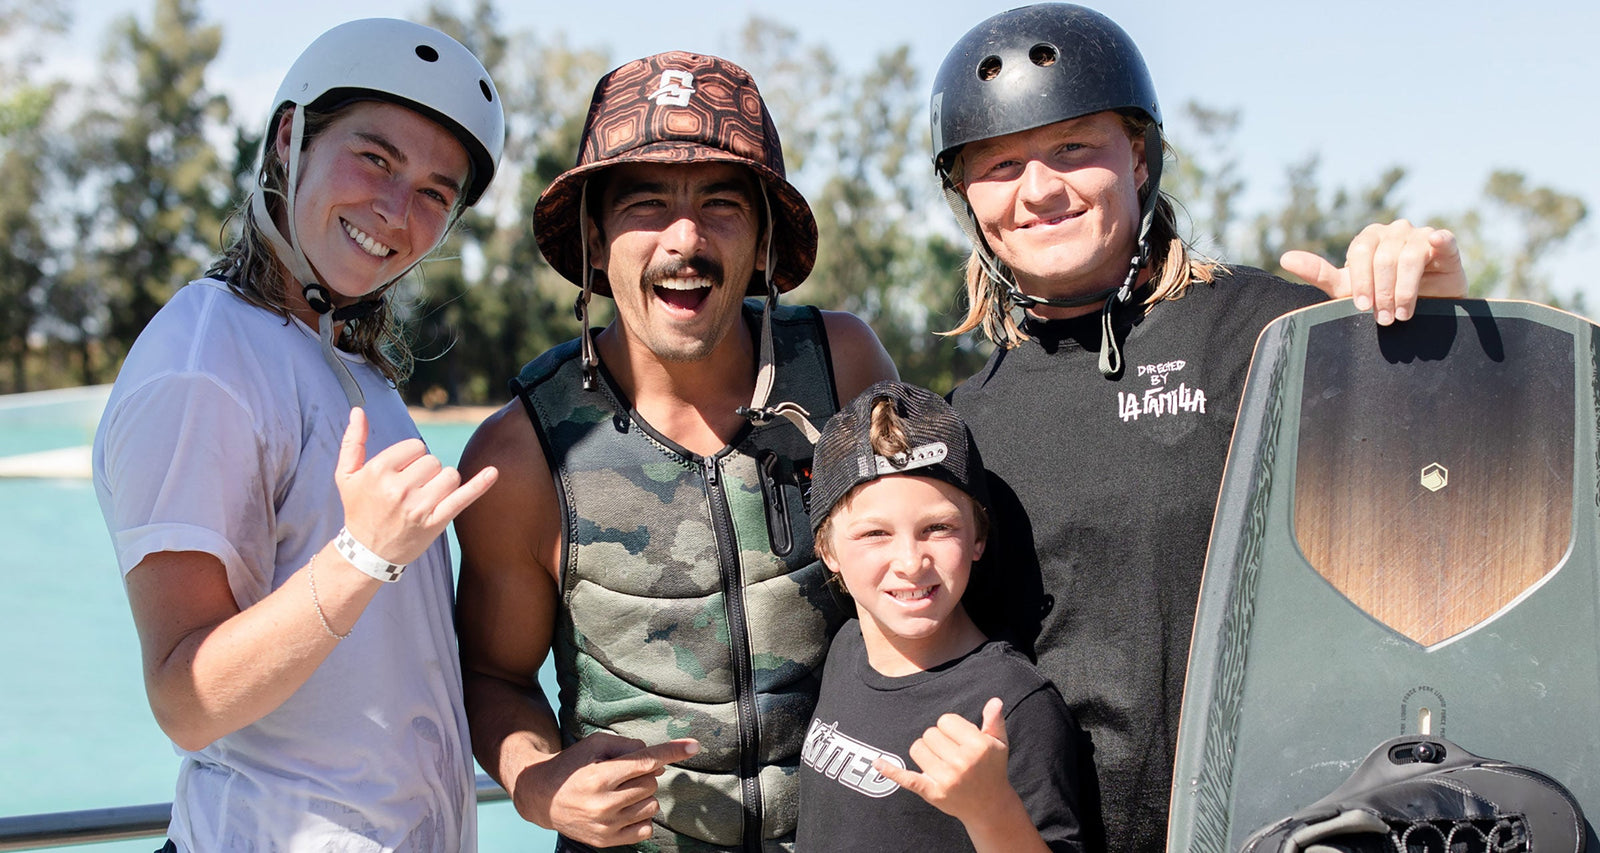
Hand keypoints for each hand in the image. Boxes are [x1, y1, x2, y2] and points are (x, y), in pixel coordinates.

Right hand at [335, 407, 498, 565]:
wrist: (367, 552)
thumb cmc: (359, 508)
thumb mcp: (346, 475)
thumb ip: (352, 441)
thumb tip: (359, 410)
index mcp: (378, 472)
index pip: (414, 447)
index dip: (410, 458)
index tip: (401, 473)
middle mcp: (399, 488)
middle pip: (432, 461)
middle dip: (425, 472)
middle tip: (409, 491)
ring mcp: (419, 507)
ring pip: (449, 476)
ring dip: (441, 483)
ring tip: (424, 498)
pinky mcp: (435, 522)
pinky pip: (462, 497)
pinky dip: (479, 484)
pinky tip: (493, 472)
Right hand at [514, 733, 699, 846]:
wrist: (543, 798)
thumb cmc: (572, 766)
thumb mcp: (594, 745)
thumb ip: (627, 746)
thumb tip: (657, 760)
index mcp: (600, 776)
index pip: (645, 761)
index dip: (671, 751)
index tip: (694, 746)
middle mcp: (603, 804)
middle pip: (651, 783)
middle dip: (645, 774)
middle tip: (624, 773)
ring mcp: (606, 825)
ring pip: (651, 806)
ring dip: (643, 795)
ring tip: (621, 791)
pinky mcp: (606, 841)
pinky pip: (645, 829)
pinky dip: (641, 817)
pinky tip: (624, 808)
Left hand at [872, 697, 1015, 826]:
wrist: (989, 806)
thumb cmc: (992, 769)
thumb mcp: (999, 744)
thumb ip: (995, 721)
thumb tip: (994, 701)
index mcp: (978, 746)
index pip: (946, 720)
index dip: (951, 728)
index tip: (960, 740)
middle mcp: (962, 762)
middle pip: (930, 733)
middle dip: (939, 740)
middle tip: (952, 753)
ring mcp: (945, 779)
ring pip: (917, 747)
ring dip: (925, 752)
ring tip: (941, 761)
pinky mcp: (932, 792)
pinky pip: (906, 778)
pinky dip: (890, 771)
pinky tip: (876, 763)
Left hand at [1281, 220, 1465, 325]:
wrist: (1422, 310)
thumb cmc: (1380, 298)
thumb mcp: (1347, 289)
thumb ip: (1320, 274)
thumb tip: (1285, 258)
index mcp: (1368, 239)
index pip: (1359, 253)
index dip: (1361, 281)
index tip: (1361, 307)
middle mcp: (1394, 232)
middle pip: (1384, 256)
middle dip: (1383, 292)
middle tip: (1385, 318)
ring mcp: (1420, 236)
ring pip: (1410, 255)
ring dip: (1405, 289)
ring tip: (1403, 313)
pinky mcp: (1446, 246)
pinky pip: (1443, 239)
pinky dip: (1440, 239)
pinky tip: (1436, 242)